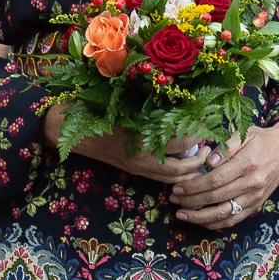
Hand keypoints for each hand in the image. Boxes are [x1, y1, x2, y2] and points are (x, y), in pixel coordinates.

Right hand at [42, 106, 211, 183]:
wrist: (67, 128)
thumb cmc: (97, 108)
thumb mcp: (128, 102)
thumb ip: (154, 105)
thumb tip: (187, 101)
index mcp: (141, 139)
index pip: (182, 142)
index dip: (200, 134)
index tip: (212, 123)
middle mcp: (141, 159)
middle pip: (182, 170)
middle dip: (201, 161)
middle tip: (212, 146)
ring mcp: (136, 167)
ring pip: (172, 178)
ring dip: (190, 170)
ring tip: (202, 154)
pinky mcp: (133, 170)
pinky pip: (161, 177)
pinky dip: (176, 172)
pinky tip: (183, 159)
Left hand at [170, 121, 278, 229]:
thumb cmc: (261, 139)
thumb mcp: (244, 133)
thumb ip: (226, 147)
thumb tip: (208, 161)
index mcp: (248, 163)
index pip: (215, 179)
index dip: (194, 186)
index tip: (178, 186)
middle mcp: (252, 183)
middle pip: (216, 198)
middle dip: (191, 200)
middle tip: (174, 198)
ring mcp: (255, 197)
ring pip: (224, 213)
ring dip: (200, 217)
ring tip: (181, 214)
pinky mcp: (256, 205)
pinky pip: (234, 219)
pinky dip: (216, 223)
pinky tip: (200, 221)